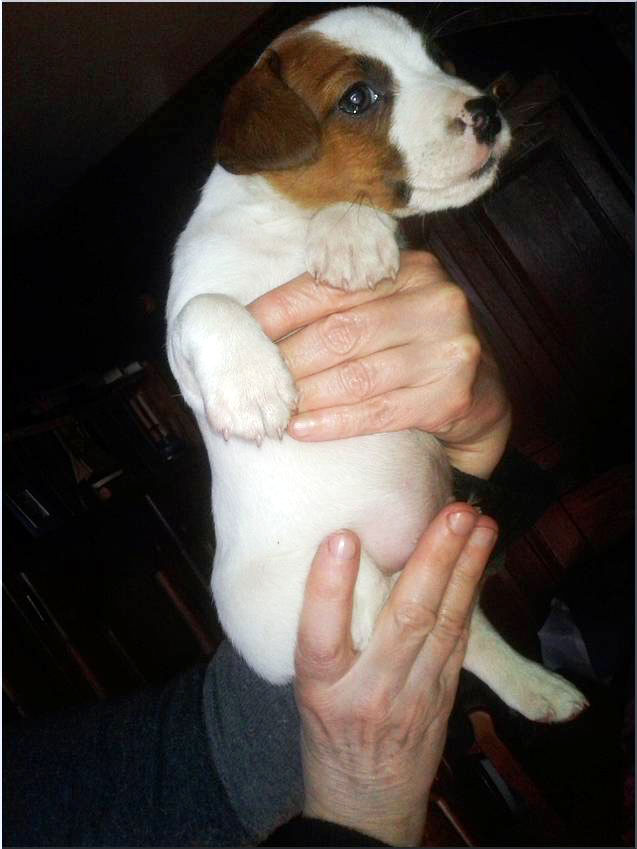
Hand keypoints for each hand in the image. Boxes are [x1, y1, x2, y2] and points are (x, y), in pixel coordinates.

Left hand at [249, 251, 510, 477]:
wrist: (481, 396)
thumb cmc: (417, 350)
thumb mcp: (388, 313)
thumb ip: (343, 307)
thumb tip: (260, 326)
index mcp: (412, 269)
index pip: (330, 287)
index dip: (280, 310)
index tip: (244, 331)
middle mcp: (436, 301)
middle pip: (340, 332)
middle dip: (288, 360)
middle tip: (254, 380)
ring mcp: (449, 350)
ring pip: (356, 375)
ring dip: (305, 395)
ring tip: (273, 406)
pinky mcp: (451, 396)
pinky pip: (377, 412)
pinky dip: (334, 422)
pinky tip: (302, 428)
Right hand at [295, 505, 497, 845]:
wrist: (364, 802)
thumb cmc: (328, 733)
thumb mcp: (309, 688)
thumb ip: (327, 634)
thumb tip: (345, 559)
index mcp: (321, 687)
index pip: (319, 634)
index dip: (329, 586)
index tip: (340, 538)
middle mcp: (369, 690)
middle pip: (402, 621)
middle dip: (432, 561)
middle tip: (454, 513)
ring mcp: (413, 697)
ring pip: (443, 625)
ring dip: (466, 570)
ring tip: (479, 524)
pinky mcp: (442, 699)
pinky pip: (459, 641)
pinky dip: (469, 596)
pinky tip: (479, 561)